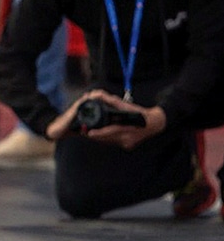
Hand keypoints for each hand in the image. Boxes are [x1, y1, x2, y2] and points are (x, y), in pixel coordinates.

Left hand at [46, 89, 165, 148]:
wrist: (155, 123)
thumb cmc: (140, 113)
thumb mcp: (125, 105)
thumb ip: (110, 100)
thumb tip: (97, 94)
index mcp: (127, 128)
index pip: (110, 132)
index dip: (99, 133)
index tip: (89, 133)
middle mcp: (127, 138)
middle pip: (107, 139)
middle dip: (95, 135)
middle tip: (84, 131)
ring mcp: (128, 143)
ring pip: (109, 142)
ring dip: (99, 138)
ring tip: (89, 132)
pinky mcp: (128, 145)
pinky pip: (113, 143)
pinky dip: (107, 138)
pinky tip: (100, 134)